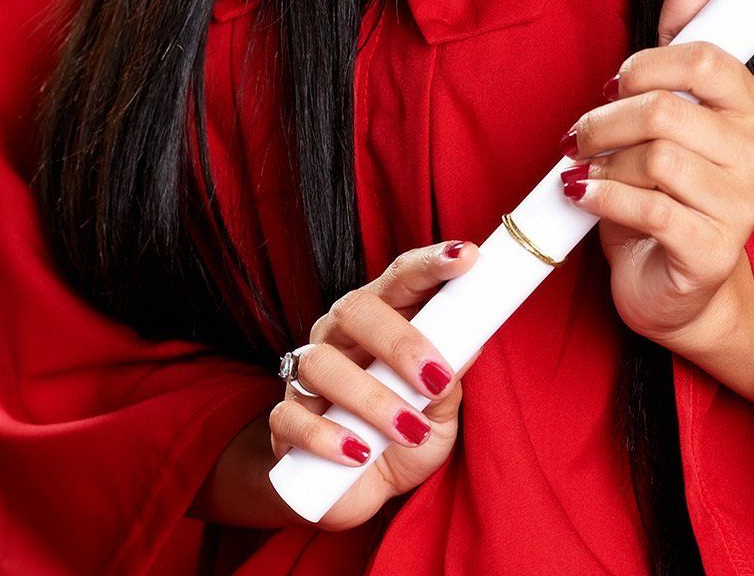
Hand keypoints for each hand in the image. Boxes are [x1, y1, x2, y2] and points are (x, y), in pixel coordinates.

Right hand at [268, 239, 481, 530]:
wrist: (363, 496)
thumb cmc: (405, 438)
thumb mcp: (439, 409)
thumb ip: (450, 377)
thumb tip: (469, 343)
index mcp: (379, 319)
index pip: (400, 277)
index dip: (430, 264)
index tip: (466, 257)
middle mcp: (338, 335)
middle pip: (355, 310)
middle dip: (400, 342)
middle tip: (436, 378)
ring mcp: (304, 375)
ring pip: (321, 364)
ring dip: (372, 398)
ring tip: (410, 430)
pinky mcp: (284, 423)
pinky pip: (291, 419)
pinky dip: (326, 438)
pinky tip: (359, 454)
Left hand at [558, 0, 753, 359]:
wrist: (670, 280)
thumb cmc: (668, 187)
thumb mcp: (673, 105)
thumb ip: (684, 36)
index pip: (707, 58)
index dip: (647, 63)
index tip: (616, 83)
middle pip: (668, 110)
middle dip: (608, 117)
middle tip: (583, 133)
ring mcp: (743, 208)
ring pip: (654, 158)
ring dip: (604, 162)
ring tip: (588, 169)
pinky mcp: (712, 253)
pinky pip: (648, 209)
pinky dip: (603, 198)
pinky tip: (585, 196)